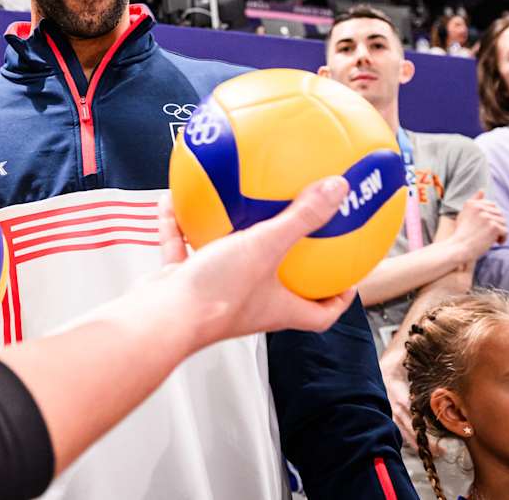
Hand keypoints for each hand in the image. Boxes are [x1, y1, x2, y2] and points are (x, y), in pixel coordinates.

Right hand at [157, 177, 356, 348]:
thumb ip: (301, 218)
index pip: (320, 313)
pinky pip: (185, 250)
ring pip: (228, 263)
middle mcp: (249, 303)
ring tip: (231, 208)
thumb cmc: (216, 297)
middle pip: (277, 286)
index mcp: (278, 306)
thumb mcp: (266, 247)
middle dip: (285, 261)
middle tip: (291, 232)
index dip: (338, 296)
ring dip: (230, 237)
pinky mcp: (184, 284)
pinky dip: (181, 227)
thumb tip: (337, 189)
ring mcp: (215, 294)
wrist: (162, 318)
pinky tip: (176, 201)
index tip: (346, 275)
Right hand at [448, 191, 507, 259]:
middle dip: (497, 224)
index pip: (492, 205)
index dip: (492, 217)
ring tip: (490, 238)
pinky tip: (495, 242)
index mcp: (472, 203)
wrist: (459, 247)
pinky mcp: (494, 227)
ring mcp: (487, 216)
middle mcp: (479, 207)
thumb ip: (474, 201)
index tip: (485, 226)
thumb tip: (482, 190)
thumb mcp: (465, 214)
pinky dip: (502, 238)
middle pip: (499, 213)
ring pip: (503, 222)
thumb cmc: (462, 233)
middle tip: (488, 234)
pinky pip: (505, 231)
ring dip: (500, 232)